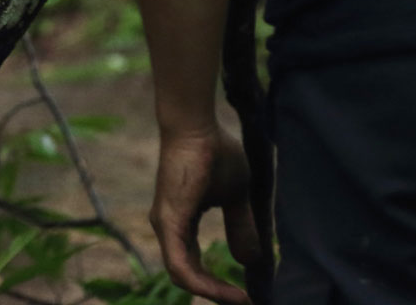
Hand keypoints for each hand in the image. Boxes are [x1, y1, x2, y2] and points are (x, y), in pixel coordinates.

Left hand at [150, 126, 262, 304]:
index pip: (194, 265)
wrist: (199, 129)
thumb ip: (240, 228)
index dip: (218, 285)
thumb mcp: (236, 198)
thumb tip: (250, 261)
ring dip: (213, 293)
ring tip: (242, 301)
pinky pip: (180, 266)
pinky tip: (228, 293)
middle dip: (217, 294)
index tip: (247, 296)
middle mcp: (168, 227)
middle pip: (188, 276)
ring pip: (183, 276)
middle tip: (245, 303)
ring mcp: (165, 225)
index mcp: (181, 222)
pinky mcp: (167, 222)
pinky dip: (203, 285)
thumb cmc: (215, 154)